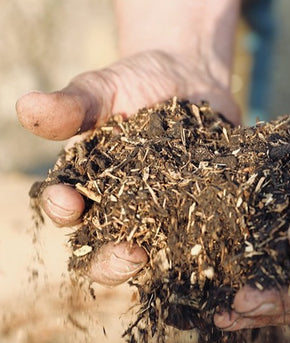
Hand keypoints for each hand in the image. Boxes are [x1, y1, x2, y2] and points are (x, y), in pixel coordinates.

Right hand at [17, 50, 239, 284]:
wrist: (189, 79)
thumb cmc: (136, 84)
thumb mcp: (103, 89)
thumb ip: (72, 105)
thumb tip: (25, 107)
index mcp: (88, 184)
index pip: (66, 207)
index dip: (62, 209)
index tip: (68, 202)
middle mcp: (121, 208)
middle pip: (106, 250)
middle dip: (111, 260)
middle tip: (127, 254)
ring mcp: (161, 214)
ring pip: (152, 253)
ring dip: (155, 263)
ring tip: (162, 257)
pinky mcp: (196, 212)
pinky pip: (197, 235)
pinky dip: (200, 243)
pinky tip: (211, 245)